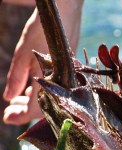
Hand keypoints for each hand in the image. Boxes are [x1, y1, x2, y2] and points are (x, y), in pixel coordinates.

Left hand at [2, 0, 82, 124]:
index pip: (35, 109)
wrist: (65, 14)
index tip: (7, 118)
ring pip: (50, 99)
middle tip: (9, 111)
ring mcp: (68, 78)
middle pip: (44, 107)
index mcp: (50, 81)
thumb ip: (16, 78)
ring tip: (16, 100)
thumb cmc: (42, 30)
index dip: (20, 116)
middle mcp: (62, 83)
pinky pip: (55, 90)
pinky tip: (31, 89)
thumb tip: (8, 98)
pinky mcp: (69, 72)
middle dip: (24, 111)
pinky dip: (41, 93)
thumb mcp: (22, 54)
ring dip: (32, 102)